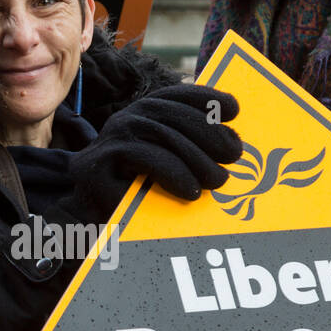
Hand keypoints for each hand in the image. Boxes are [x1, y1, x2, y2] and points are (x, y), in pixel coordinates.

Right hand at [62, 85, 241, 221]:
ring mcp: (106, 141)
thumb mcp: (171, 170)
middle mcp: (121, 122)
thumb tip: (231, 139)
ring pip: (157, 133)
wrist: (96, 233)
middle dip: (206, 130)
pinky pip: (143, 157)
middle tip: (234, 153)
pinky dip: (172, 171)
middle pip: (167, 113)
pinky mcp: (97, 163)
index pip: (173, 97)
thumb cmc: (141, 205)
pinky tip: (191, 191)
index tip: (234, 109)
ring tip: (218, 180)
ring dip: (195, 156)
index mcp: (140, 117)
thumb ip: (191, 151)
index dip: (204, 98)